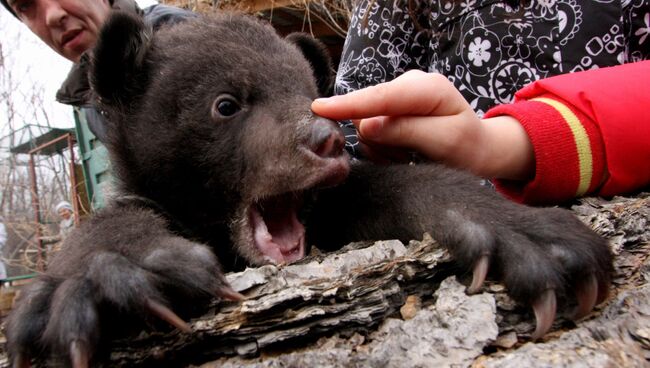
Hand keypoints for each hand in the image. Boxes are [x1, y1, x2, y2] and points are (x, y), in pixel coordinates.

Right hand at [312, 70, 534, 180]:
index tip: (319, 108)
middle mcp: (408, 85)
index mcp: (425, 88)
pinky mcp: (391, 110)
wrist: (479, 149)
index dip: (349, 104)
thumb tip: (367, 125)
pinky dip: (382, 147)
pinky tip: (402, 151)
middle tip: (402, 157)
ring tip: (407, 154)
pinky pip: (371, 131)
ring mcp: (398, 97)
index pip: (380, 96)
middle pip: (368, 112)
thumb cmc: (467, 146)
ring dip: (381, 146)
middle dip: (377, 139)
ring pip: (366, 125)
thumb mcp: (443, 141)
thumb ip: (405, 130)